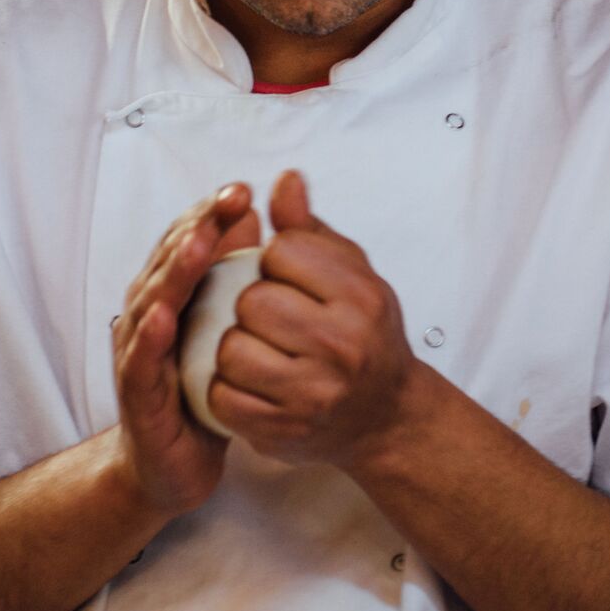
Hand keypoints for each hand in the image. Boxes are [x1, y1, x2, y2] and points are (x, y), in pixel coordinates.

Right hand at [111, 184, 260, 516]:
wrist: (175, 465)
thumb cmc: (201, 390)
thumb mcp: (226, 329)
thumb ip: (235, 274)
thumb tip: (257, 215)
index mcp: (173, 294)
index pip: (189, 242)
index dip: (211, 214)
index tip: (242, 189)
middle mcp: (149, 313)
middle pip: (169, 260)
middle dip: (196, 227)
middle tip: (226, 201)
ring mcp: (138, 350)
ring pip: (152, 299)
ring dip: (173, 270)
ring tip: (198, 242)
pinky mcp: (135, 391)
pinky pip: (140, 359)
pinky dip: (149, 334)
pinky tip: (164, 314)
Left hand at [208, 171, 420, 469]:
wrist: (387, 417)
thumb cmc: (363, 334)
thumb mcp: (351, 275)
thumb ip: (310, 230)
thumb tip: (284, 180)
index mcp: (361, 296)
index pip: (283, 251)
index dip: (274, 261)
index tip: (289, 280)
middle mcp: (343, 344)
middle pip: (252, 301)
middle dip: (250, 306)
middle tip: (270, 320)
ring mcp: (313, 392)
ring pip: (230, 349)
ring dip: (232, 347)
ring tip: (256, 350)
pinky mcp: (283, 430)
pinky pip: (222, 396)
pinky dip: (224, 388)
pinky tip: (247, 382)